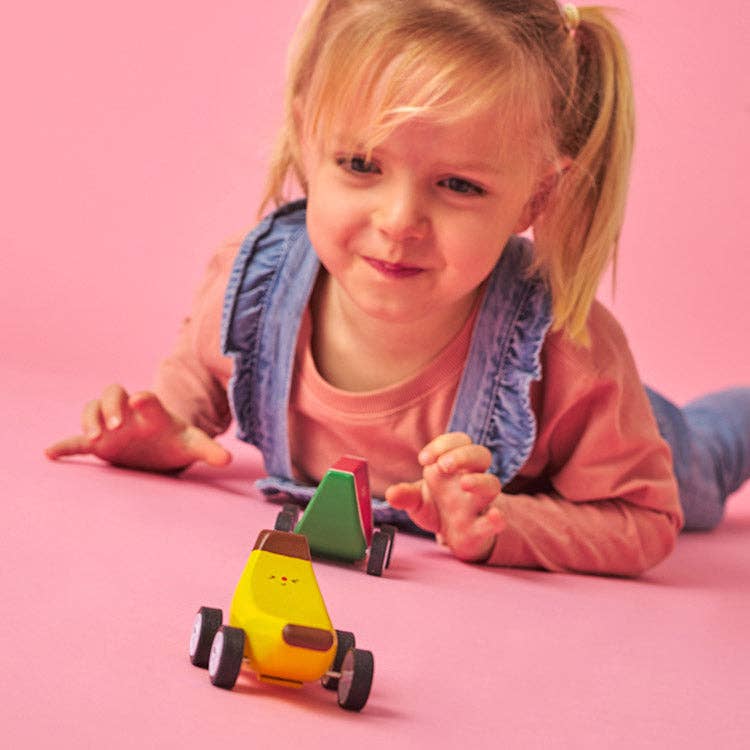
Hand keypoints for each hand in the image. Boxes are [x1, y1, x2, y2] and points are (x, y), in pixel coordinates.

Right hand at [45, 384, 231, 471]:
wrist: (161, 448)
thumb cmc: (176, 441)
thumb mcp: (193, 445)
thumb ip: (209, 450)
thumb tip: (227, 459)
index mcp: (153, 411)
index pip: (147, 398)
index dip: (143, 399)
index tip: (139, 401)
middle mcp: (128, 413)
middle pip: (112, 393)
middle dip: (110, 405)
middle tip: (114, 425)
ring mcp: (111, 426)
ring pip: (91, 409)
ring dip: (89, 418)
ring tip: (93, 437)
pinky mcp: (99, 443)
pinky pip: (77, 440)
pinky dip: (65, 446)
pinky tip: (50, 454)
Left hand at [385, 432, 504, 561]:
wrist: (452, 534)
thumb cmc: (437, 507)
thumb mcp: (417, 500)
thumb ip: (405, 495)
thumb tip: (390, 494)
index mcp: (455, 466)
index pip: (459, 441)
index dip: (444, 444)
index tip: (423, 459)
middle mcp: (471, 478)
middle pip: (480, 454)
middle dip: (463, 455)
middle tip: (444, 464)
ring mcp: (480, 502)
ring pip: (492, 484)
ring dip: (479, 481)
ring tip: (465, 483)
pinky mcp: (483, 526)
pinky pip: (497, 520)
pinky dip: (497, 519)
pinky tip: (495, 516)